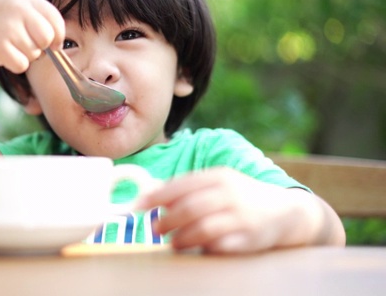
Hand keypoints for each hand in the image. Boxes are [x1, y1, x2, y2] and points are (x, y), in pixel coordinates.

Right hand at [0, 0, 64, 72]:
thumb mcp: (17, 9)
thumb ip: (39, 19)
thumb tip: (59, 44)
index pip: (55, 19)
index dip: (57, 35)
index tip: (51, 43)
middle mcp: (17, 9)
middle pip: (47, 37)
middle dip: (41, 46)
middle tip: (27, 45)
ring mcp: (7, 27)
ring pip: (34, 53)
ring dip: (25, 55)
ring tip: (9, 45)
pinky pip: (22, 64)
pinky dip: (16, 64)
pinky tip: (3, 54)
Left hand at [137, 167, 319, 253]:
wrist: (287, 211)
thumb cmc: (243, 197)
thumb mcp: (219, 183)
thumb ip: (189, 187)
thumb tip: (152, 193)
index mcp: (218, 176)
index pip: (181, 185)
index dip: (156, 196)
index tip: (137, 206)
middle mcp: (230, 194)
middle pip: (189, 208)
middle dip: (166, 220)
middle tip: (155, 228)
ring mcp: (241, 216)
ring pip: (202, 228)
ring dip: (182, 238)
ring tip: (174, 242)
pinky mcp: (250, 238)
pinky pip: (221, 245)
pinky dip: (205, 248)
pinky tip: (198, 249)